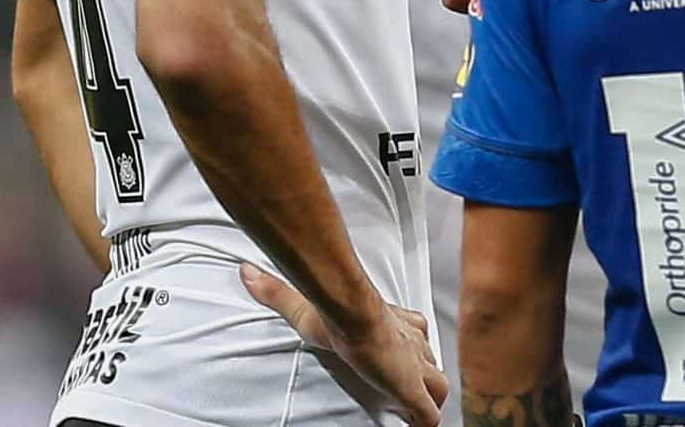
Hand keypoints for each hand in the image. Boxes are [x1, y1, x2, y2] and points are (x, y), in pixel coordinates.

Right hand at [242, 263, 447, 425]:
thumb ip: (278, 292)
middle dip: (423, 374)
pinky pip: (427, 417)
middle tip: (407, 387)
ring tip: (410, 409)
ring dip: (427, 398)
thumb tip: (247, 272)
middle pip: (430, 359)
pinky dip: (421, 423)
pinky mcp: (413, 392)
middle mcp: (413, 344)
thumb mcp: (304, 305)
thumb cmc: (336, 312)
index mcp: (396, 323)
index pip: (415, 330)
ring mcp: (416, 369)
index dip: (411, 344)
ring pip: (437, 386)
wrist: (354, 316)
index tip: (399, 356)